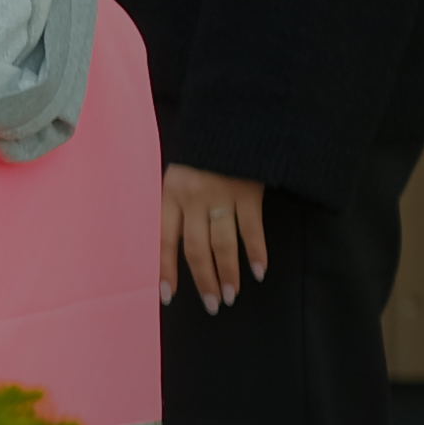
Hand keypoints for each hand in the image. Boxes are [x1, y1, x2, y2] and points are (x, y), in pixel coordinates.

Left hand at [164, 165, 274, 311]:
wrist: (230, 120)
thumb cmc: (201, 154)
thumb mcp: (179, 175)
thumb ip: (178, 206)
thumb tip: (176, 244)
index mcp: (170, 194)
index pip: (164, 240)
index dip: (166, 270)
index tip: (168, 296)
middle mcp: (193, 199)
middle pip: (197, 249)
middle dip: (204, 280)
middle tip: (213, 305)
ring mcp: (222, 196)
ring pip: (223, 244)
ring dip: (229, 273)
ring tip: (232, 295)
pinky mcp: (248, 192)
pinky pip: (251, 229)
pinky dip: (256, 252)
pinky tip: (259, 271)